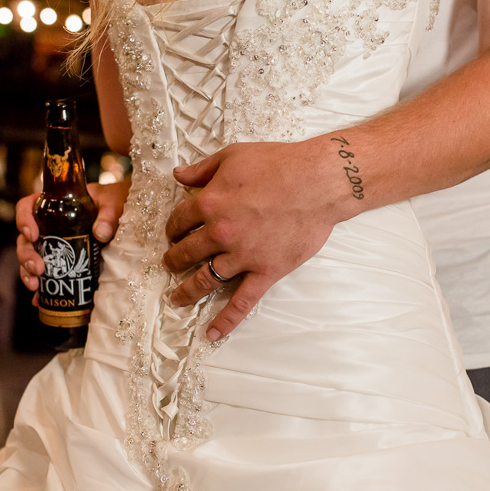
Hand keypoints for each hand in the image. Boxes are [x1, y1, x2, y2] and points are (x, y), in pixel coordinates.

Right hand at [17, 180, 130, 305]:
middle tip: (38, 269)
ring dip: (28, 272)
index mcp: (55, 205)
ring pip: (31, 258)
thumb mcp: (113, 202)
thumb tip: (101, 233)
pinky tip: (38, 300)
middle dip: (26, 255)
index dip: (23, 219)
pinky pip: (45, 275)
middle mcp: (48, 225)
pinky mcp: (62, 262)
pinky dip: (40, 289)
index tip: (32, 234)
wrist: (125, 215)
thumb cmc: (114, 201)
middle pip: (25, 239)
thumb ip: (109, 214)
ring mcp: (53, 245)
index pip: (27, 206)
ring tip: (35, 286)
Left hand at [164, 140, 341, 340]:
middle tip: (171, 264)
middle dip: (175, 259)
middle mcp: (220, 233)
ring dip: (187, 290)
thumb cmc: (278, 163)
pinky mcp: (265, 272)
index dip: (173, 227)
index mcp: (209, 203)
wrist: (318, 181)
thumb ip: (202, 168)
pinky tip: (212, 334)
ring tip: (177, 298)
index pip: (180, 220)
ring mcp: (242, 256)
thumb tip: (177, 175)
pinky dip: (226, 320)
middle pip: (187, 252)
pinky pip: (242, 302)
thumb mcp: (234, 155)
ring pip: (206, 280)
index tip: (173, 232)